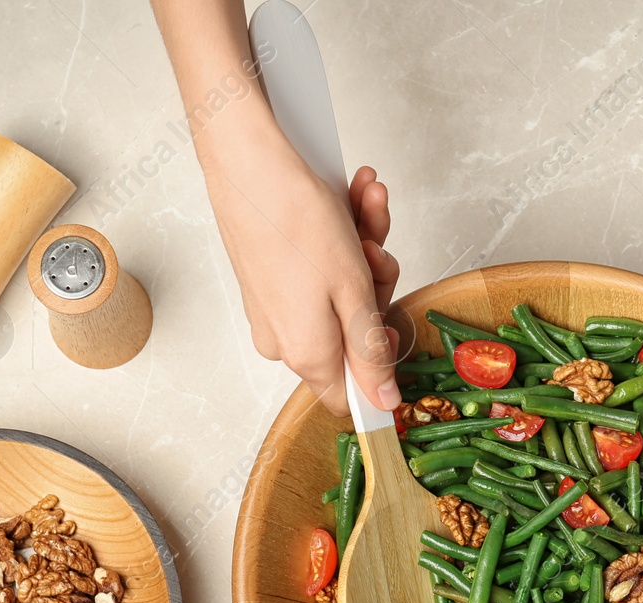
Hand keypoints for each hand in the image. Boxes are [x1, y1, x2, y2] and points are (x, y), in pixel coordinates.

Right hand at [197, 108, 400, 415]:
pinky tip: (355, 195)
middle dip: (376, 284)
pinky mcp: (271, 275)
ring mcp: (276, 305)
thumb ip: (369, 354)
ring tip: (367, 203)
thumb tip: (383, 404)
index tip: (394, 329)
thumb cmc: (295, 219)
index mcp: (307, 353)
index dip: (380, 370)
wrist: (247, 158)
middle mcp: (285, 337)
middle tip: (377, 249)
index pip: (349, 395)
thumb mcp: (352, 294)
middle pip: (354, 332)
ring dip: (365, 246)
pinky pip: (319, 268)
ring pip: (342, 290)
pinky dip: (343, 233)